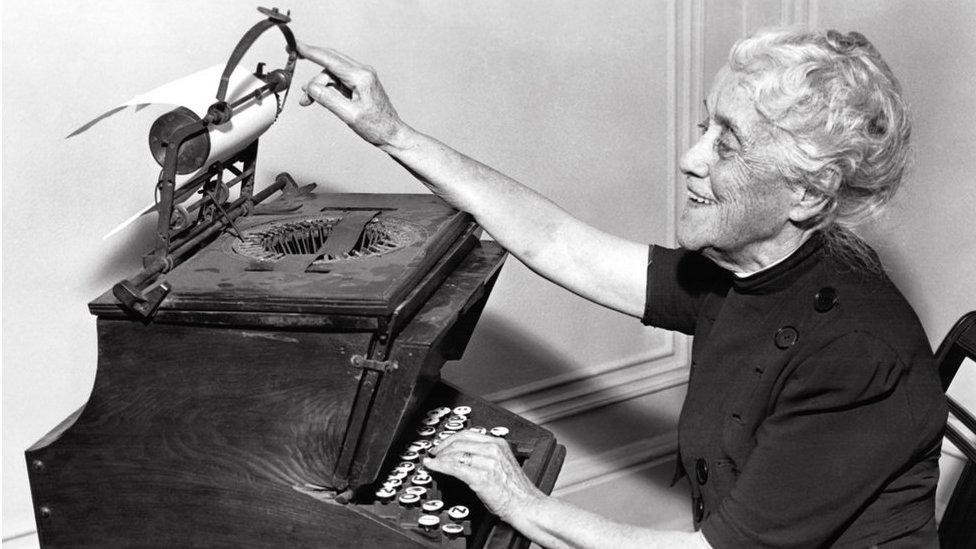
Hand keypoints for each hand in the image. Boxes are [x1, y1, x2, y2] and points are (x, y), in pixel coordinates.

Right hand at [296, 42, 406, 147]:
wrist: (392, 133)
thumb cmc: (376, 126)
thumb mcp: (349, 115)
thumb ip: (328, 100)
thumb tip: (310, 88)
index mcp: (361, 77)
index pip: (330, 59)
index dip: (311, 51)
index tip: (296, 45)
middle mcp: (362, 72)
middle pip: (330, 61)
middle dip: (311, 63)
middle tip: (293, 57)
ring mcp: (362, 76)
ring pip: (332, 73)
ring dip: (318, 85)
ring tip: (306, 101)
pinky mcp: (360, 83)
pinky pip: (338, 80)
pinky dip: (326, 88)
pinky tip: (317, 98)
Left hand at [424, 430, 545, 522]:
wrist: (527, 506)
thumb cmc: (517, 492)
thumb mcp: (503, 465)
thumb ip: (487, 457)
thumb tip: (465, 457)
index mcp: (499, 444)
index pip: (468, 434)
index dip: (450, 439)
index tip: (442, 445)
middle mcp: (493, 449)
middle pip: (459, 442)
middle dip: (442, 447)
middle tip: (433, 454)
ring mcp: (487, 463)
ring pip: (455, 453)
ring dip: (439, 457)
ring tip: (432, 462)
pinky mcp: (481, 477)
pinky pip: (454, 467)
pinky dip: (440, 466)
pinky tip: (433, 467)